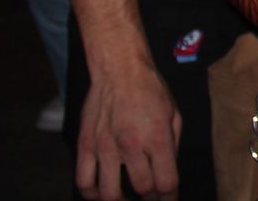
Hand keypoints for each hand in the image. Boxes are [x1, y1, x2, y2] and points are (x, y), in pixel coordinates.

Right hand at [74, 59, 182, 200]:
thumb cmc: (151, 90)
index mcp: (157, 137)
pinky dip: (91, 194)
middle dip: (150, 198)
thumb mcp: (174, 114)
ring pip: (109, 193)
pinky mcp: (85, 145)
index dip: (170, 197)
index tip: (170, 199)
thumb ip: (172, 146)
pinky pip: (83, 181)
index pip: (166, 183)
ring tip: (126, 198)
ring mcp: (105, 147)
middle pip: (142, 189)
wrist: (119, 70)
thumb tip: (168, 172)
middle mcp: (131, 145)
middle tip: (150, 196)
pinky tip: (100, 193)